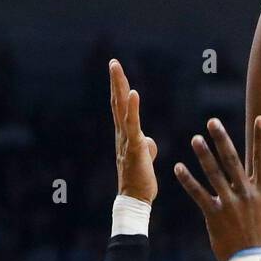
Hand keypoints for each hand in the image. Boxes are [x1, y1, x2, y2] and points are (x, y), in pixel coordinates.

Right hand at [109, 58, 157, 203]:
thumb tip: (147, 141)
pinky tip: (134, 92)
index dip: (120, 89)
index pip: (122, 108)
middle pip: (118, 103)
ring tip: (117, 68)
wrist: (135, 199)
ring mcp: (126, 139)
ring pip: (122, 108)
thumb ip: (145, 146)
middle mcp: (122, 135)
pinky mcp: (134, 146)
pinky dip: (133, 107)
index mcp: (125, 136)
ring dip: (120, 87)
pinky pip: (133, 124)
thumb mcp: (145, 158)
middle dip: (116, 81)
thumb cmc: (140, 181)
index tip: (118, 71)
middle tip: (113, 62)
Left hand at [175, 116, 260, 260]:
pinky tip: (179, 167)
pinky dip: (188, 181)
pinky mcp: (213, 215)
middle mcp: (245, 193)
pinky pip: (198, 195)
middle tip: (212, 122)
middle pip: (232, 160)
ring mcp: (228, 203)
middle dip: (222, 139)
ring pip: (214, 174)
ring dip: (203, 155)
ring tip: (195, 139)